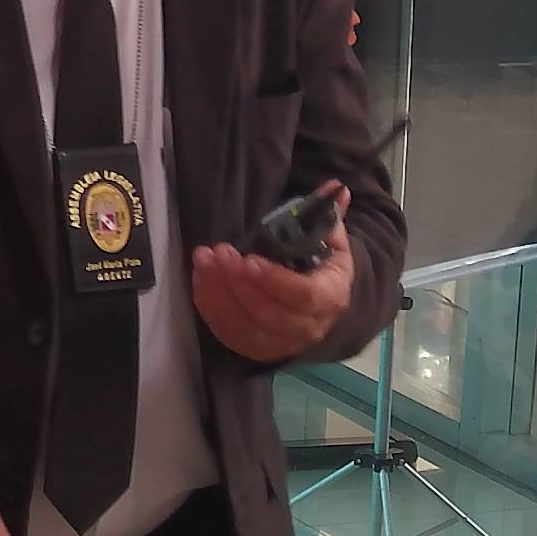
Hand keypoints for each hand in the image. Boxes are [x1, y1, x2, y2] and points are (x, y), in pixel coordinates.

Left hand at [192, 184, 356, 363]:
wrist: (320, 301)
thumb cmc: (320, 264)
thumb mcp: (330, 238)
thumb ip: (328, 214)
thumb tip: (336, 187)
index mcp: (331, 297)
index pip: (304, 296)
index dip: (274, 281)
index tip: (248, 259)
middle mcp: (309, 327)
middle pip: (269, 314)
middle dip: (238, 283)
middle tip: (217, 253)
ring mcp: (281, 343)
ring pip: (246, 327)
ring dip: (219, 294)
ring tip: (203, 261)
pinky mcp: (256, 349)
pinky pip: (229, 333)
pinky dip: (211, 308)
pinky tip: (200, 280)